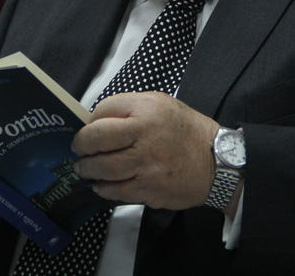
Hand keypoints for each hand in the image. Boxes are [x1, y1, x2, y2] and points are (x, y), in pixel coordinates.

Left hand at [72, 92, 218, 209]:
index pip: (103, 110)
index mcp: (147, 108)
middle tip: (79, 150)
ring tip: (84, 169)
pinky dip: (103, 188)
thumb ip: (131, 108)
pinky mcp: (148, 188)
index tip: (88, 128)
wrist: (216, 162)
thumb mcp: (162, 104)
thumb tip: (98, 121)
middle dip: (81, 145)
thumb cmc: (187, 131)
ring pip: (102, 167)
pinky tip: (101, 185)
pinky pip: (115, 190)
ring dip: (87, 169)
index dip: (90, 121)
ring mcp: (146, 163)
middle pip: (96, 138)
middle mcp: (144, 133)